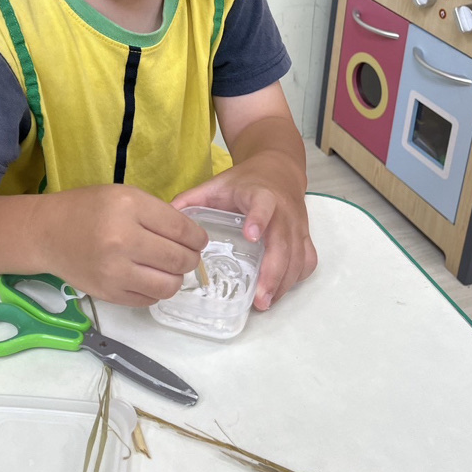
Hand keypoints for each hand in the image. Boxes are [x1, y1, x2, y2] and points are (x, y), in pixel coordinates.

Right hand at [39, 184, 207, 306]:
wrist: (48, 233)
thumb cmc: (88, 208)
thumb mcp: (124, 196)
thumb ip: (158, 213)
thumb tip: (191, 237)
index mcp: (129, 208)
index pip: (181, 229)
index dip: (198, 237)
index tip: (199, 240)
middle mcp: (122, 240)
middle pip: (179, 259)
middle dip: (191, 258)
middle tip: (188, 255)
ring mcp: (115, 271)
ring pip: (168, 285)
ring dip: (176, 278)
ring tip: (169, 268)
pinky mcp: (109, 294)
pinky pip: (149, 299)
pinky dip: (156, 290)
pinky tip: (149, 277)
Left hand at [171, 152, 315, 310]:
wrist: (279, 168)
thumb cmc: (245, 181)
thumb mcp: (216, 185)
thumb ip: (191, 200)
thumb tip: (164, 218)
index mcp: (260, 194)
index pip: (263, 205)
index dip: (259, 219)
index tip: (251, 237)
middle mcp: (283, 211)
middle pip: (284, 242)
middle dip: (274, 271)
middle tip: (260, 298)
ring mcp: (297, 225)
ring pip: (298, 256)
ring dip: (284, 282)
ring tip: (265, 303)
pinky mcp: (305, 236)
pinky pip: (307, 260)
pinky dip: (296, 278)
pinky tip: (278, 290)